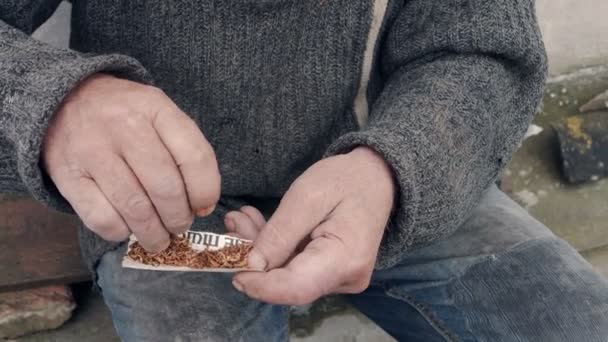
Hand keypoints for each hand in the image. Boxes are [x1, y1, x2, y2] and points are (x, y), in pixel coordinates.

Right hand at [43, 74, 219, 251]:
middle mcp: (124, 126)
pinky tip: (126, 228)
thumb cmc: (127, 116)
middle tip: (179, 226)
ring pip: (135, 208)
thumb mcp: (160, 115)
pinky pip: (102, 218)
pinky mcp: (67, 176)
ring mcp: (92, 150)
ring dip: (153, 233)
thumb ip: (186, 151)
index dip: (206, 192)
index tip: (204, 207)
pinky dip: (120, 232)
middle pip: (165, 188)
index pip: (195, 157)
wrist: (67, 101)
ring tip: (158, 238)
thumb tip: (201, 206)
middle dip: (179, 218)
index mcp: (155, 108)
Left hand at [226, 147, 394, 304]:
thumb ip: (280, 233)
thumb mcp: (308, 196)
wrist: (376, 177)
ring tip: (241, 219)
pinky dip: (275, 248)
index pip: (296, 287)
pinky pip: (296, 267)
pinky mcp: (331, 272)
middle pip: (289, 282)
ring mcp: (339, 277)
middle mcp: (345, 277)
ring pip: (288, 274)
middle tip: (232, 225)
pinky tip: (257, 225)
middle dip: (254, 258)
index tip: (231, 269)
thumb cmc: (346, 180)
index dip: (260, 285)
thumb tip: (251, 265)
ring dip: (261, 249)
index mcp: (345, 258)